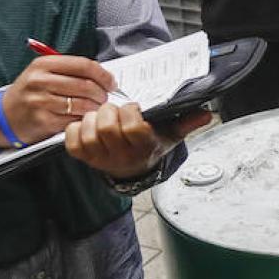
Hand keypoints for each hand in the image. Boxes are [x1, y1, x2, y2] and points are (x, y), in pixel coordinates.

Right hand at [0, 55, 114, 146]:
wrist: (5, 116)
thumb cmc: (30, 93)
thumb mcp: (44, 73)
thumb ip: (70, 70)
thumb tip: (102, 74)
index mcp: (43, 64)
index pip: (83, 65)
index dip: (103, 74)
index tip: (111, 82)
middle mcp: (40, 81)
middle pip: (85, 85)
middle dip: (101, 93)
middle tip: (104, 97)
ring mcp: (41, 102)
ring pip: (82, 104)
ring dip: (95, 108)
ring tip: (95, 109)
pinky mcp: (43, 121)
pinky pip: (73, 120)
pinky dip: (83, 120)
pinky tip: (83, 119)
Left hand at [67, 103, 214, 179]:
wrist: (133, 171)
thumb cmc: (150, 146)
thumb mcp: (170, 135)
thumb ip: (187, 123)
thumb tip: (207, 114)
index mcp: (143, 147)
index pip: (133, 127)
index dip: (130, 112)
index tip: (133, 108)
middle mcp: (121, 156)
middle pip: (107, 127)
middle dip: (109, 111)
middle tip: (114, 110)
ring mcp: (100, 159)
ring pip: (88, 132)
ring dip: (92, 118)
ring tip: (101, 117)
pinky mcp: (83, 158)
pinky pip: (71, 140)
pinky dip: (76, 129)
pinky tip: (87, 126)